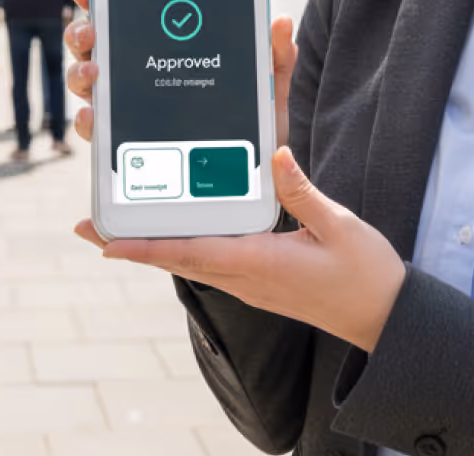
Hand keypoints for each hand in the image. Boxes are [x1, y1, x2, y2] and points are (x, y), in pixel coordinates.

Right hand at [63, 0, 295, 149]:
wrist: (256, 172)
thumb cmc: (256, 119)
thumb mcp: (270, 83)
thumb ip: (276, 54)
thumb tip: (280, 21)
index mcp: (166, 46)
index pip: (126, 14)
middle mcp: (138, 72)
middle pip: (94, 45)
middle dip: (81, 31)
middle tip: (89, 31)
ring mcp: (127, 106)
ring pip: (87, 82)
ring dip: (80, 72)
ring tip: (94, 72)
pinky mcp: (125, 142)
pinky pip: (96, 129)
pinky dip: (88, 120)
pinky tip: (94, 115)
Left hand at [72, 146, 404, 351]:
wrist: (385, 317)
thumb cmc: (366, 274)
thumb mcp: (338, 226)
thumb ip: (302, 191)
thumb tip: (275, 154)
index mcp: (259, 263)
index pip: (189, 253)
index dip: (144, 247)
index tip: (103, 242)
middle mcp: (245, 278)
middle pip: (175, 259)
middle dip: (131, 245)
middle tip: (88, 228)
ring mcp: (249, 284)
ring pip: (189, 262)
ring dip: (153, 246)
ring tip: (116, 227)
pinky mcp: (258, 281)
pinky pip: (209, 263)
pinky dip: (183, 248)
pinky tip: (175, 230)